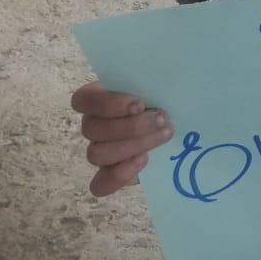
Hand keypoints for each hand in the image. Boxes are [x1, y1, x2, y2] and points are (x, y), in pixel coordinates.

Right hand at [70, 82, 172, 196]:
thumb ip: (155, 79)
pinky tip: (143, 162)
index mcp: (99, 98)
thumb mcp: (162, 84)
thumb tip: (168, 76)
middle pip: (92, 129)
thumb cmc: (167, 98)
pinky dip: (118, 176)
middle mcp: (94, 124)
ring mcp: (99, 150)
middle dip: (131, 126)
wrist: (176, 125)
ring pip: (97, 154)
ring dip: (132, 146)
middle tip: (161, 119)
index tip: (139, 104)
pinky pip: (100, 184)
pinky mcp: (110, 174)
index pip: (84, 100)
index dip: (108, 104)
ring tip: (163, 136)